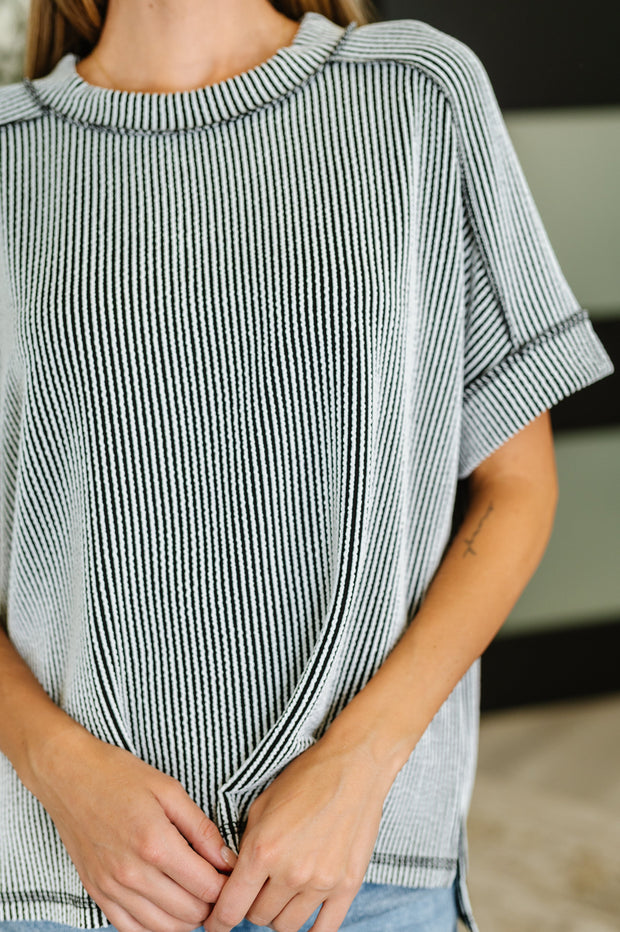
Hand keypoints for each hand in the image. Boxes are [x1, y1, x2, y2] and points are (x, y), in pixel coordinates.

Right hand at [30, 723, 237, 931]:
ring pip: (163, 929)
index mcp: (156, 844)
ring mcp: (111, 887)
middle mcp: (132, 873)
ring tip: (194, 894)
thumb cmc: (120, 776)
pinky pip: (131, 930)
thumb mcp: (170, 790)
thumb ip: (202, 829)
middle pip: (189, 914)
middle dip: (210, 903)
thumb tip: (227, 860)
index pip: (206, 888)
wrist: (69, 776)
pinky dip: (155, 926)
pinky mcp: (97, 893)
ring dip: (186, 918)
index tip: (231, 874)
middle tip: (215, 882)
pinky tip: (166, 905)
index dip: (227, 885)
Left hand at [204, 738, 392, 931]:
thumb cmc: (306, 779)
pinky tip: (304, 913)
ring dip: (279, 914)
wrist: (354, 767)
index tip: (215, 923)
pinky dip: (310, 929)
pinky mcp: (347, 885)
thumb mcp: (262, 805)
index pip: (231, 907)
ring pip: (287, 926)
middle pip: (258, 917)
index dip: (218, 920)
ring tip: (282, 894)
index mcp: (263, 849)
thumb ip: (245, 845)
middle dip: (252, 905)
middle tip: (257, 889)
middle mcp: (291, 872)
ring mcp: (321, 882)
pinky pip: (324, 930)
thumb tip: (233, 877)